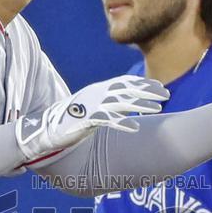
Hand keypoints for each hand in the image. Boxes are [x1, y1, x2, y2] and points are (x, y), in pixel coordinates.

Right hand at [16, 75, 169, 161]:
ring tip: (157, 109)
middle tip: (166, 95)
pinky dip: (121, 123)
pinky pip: (107, 120)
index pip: (125, 82)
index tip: (159, 87)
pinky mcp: (85, 119)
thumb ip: (105, 106)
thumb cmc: (68, 121)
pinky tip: (135, 127)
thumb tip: (122, 107)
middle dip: (148, 92)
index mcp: (97, 90)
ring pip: (121, 103)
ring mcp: (90, 106)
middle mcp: (96, 94)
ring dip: (140, 105)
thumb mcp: (90, 109)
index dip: (143, 84)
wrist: (45, 130)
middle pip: (127, 90)